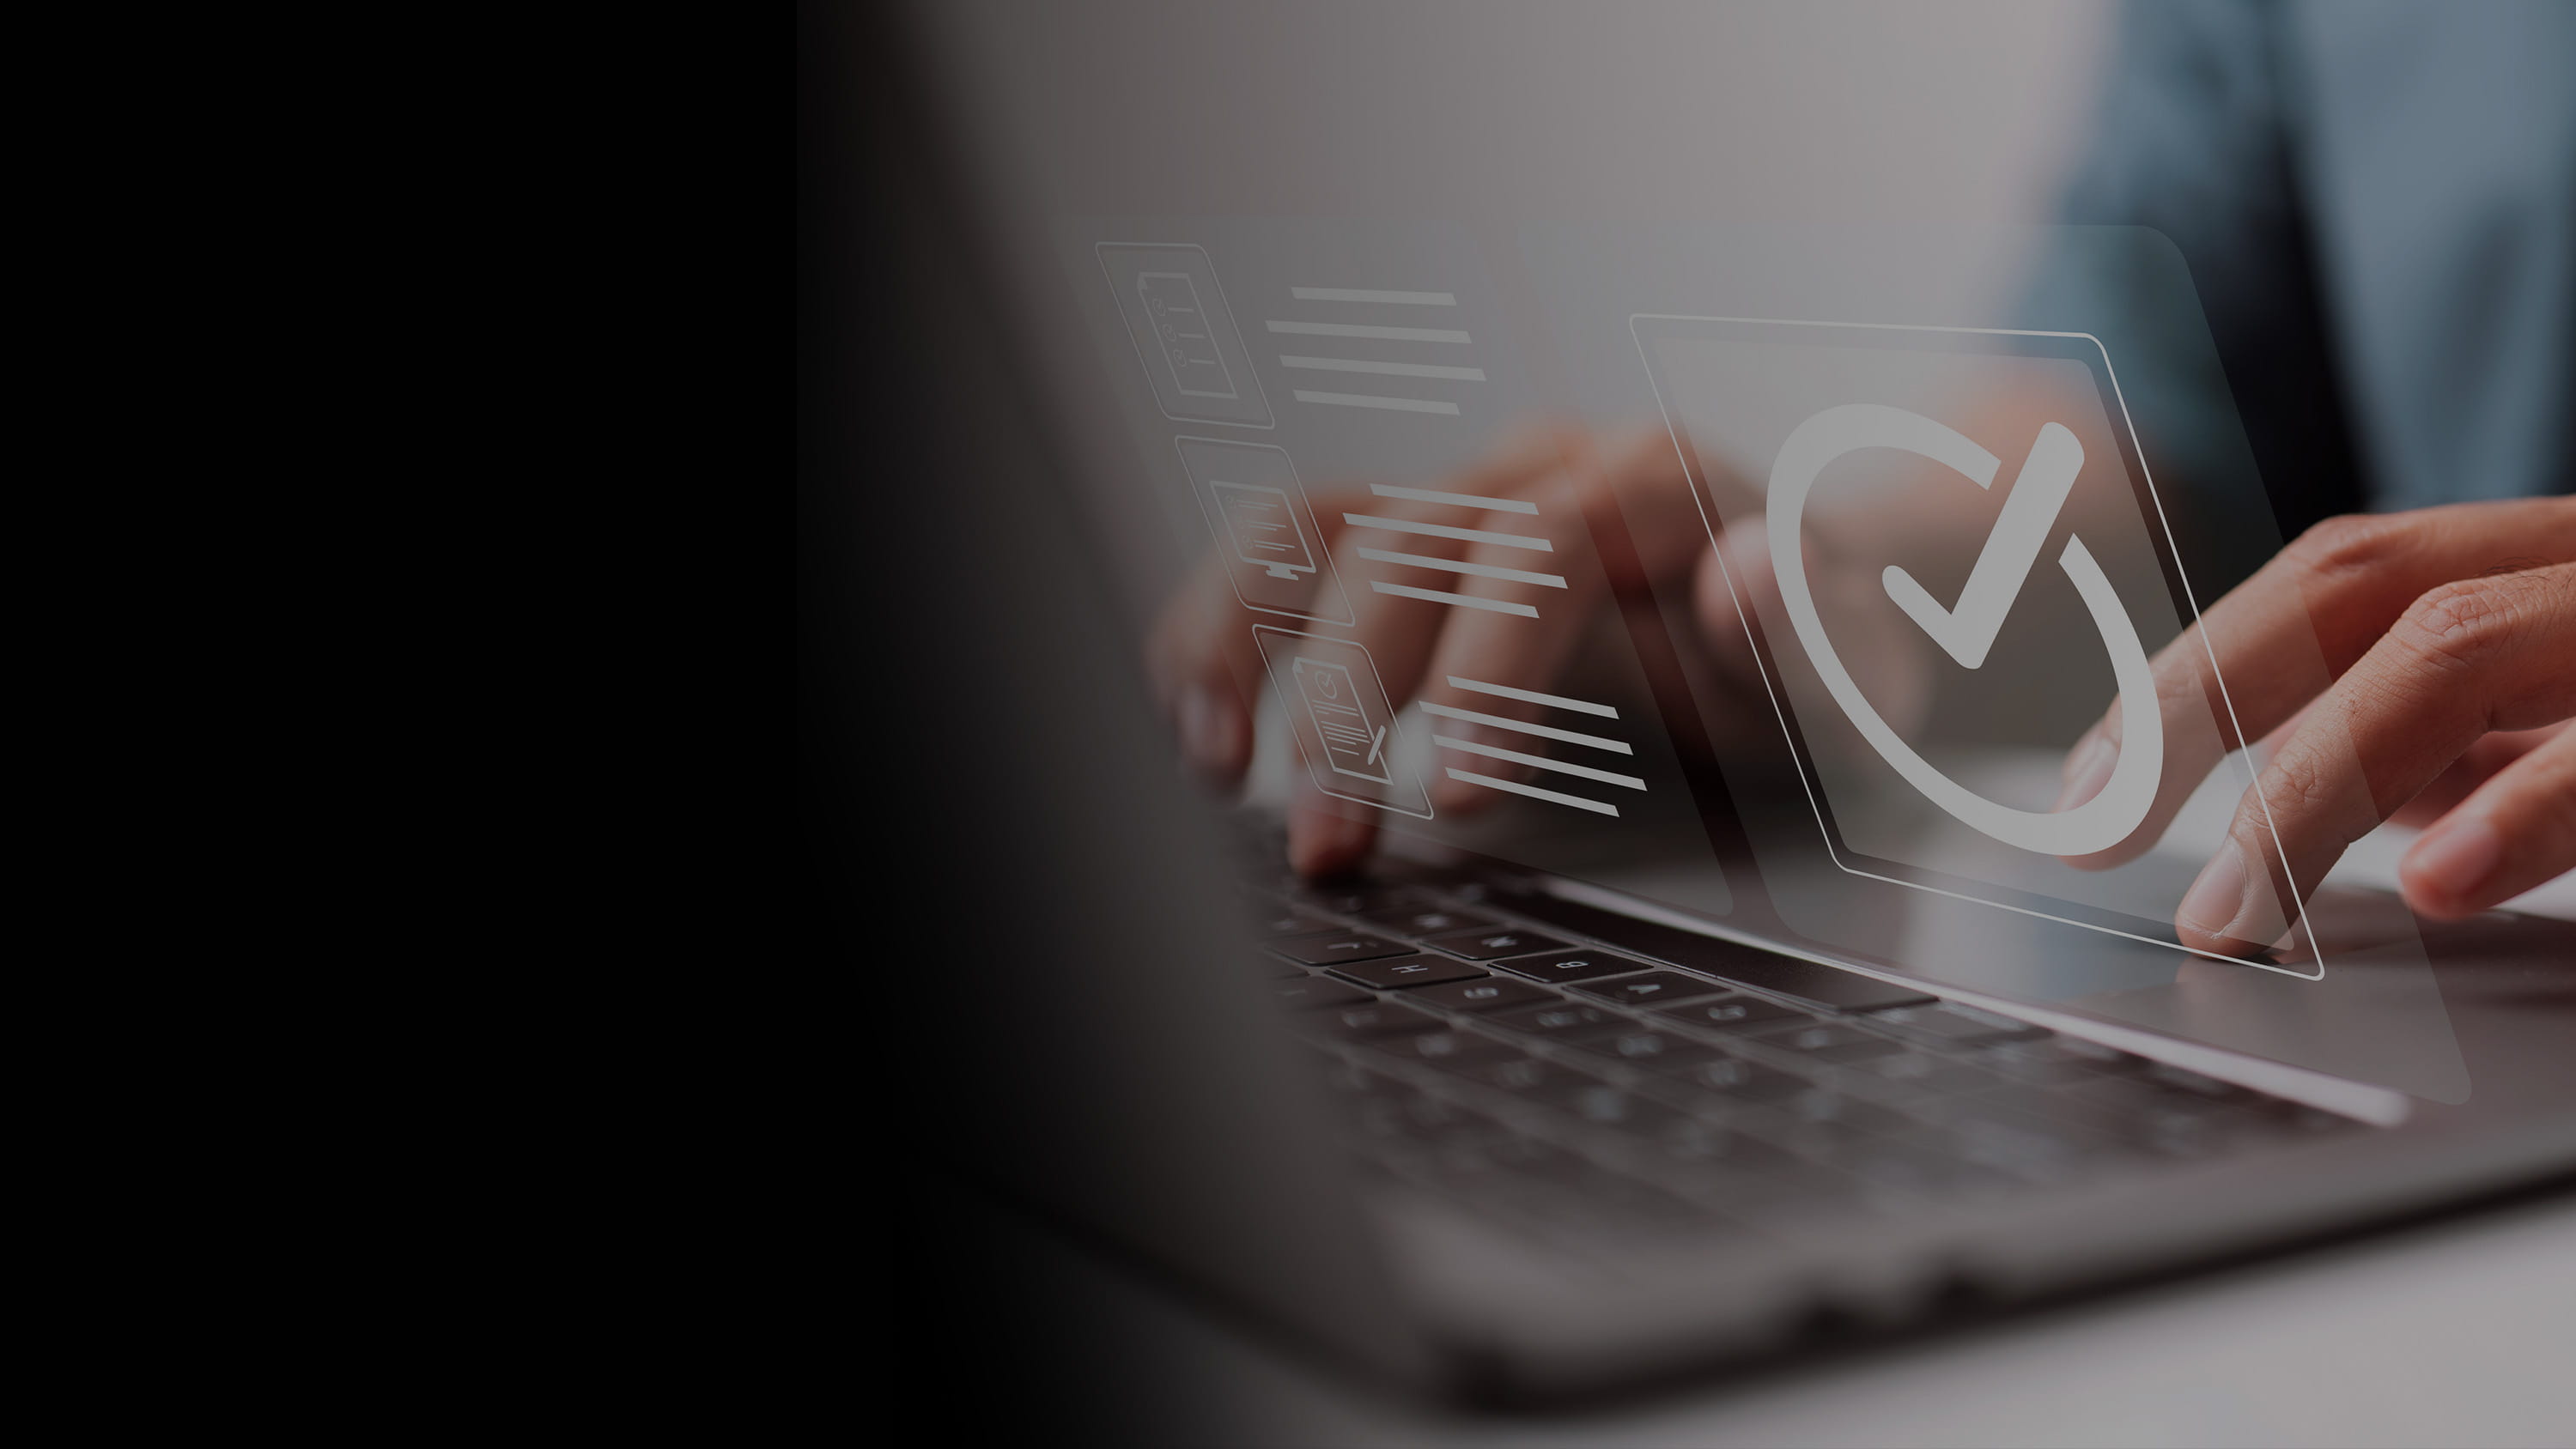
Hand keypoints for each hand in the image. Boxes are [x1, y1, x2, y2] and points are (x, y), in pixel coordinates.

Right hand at [1147, 419, 1939, 875]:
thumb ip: (1812, 630)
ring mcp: (1459, 498)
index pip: (1540, 546)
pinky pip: (1283, 554)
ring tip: (1214, 767)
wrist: (1814, 596)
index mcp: (1654, 481)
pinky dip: (1224, 629)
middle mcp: (1538, 470)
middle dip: (1349, 695)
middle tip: (1328, 842)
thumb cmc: (1831, 646)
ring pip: (1307, 522)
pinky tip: (1200, 725)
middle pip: (1401, 540)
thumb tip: (1742, 582)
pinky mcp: (1404, 546)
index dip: (1488, 664)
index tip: (1464, 794)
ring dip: (1242, 643)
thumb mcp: (1863, 661)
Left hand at [2054, 498, 2575, 949]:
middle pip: (2363, 584)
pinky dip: (2521, 815)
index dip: (2192, 675)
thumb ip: (2443, 742)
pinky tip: (2441, 882)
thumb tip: (2301, 773)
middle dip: (2203, 702)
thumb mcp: (2559, 726)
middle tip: (2104, 836)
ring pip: (2460, 645)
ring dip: (2323, 779)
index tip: (2089, 792)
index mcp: (2542, 566)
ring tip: (2235, 906)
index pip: (2334, 580)